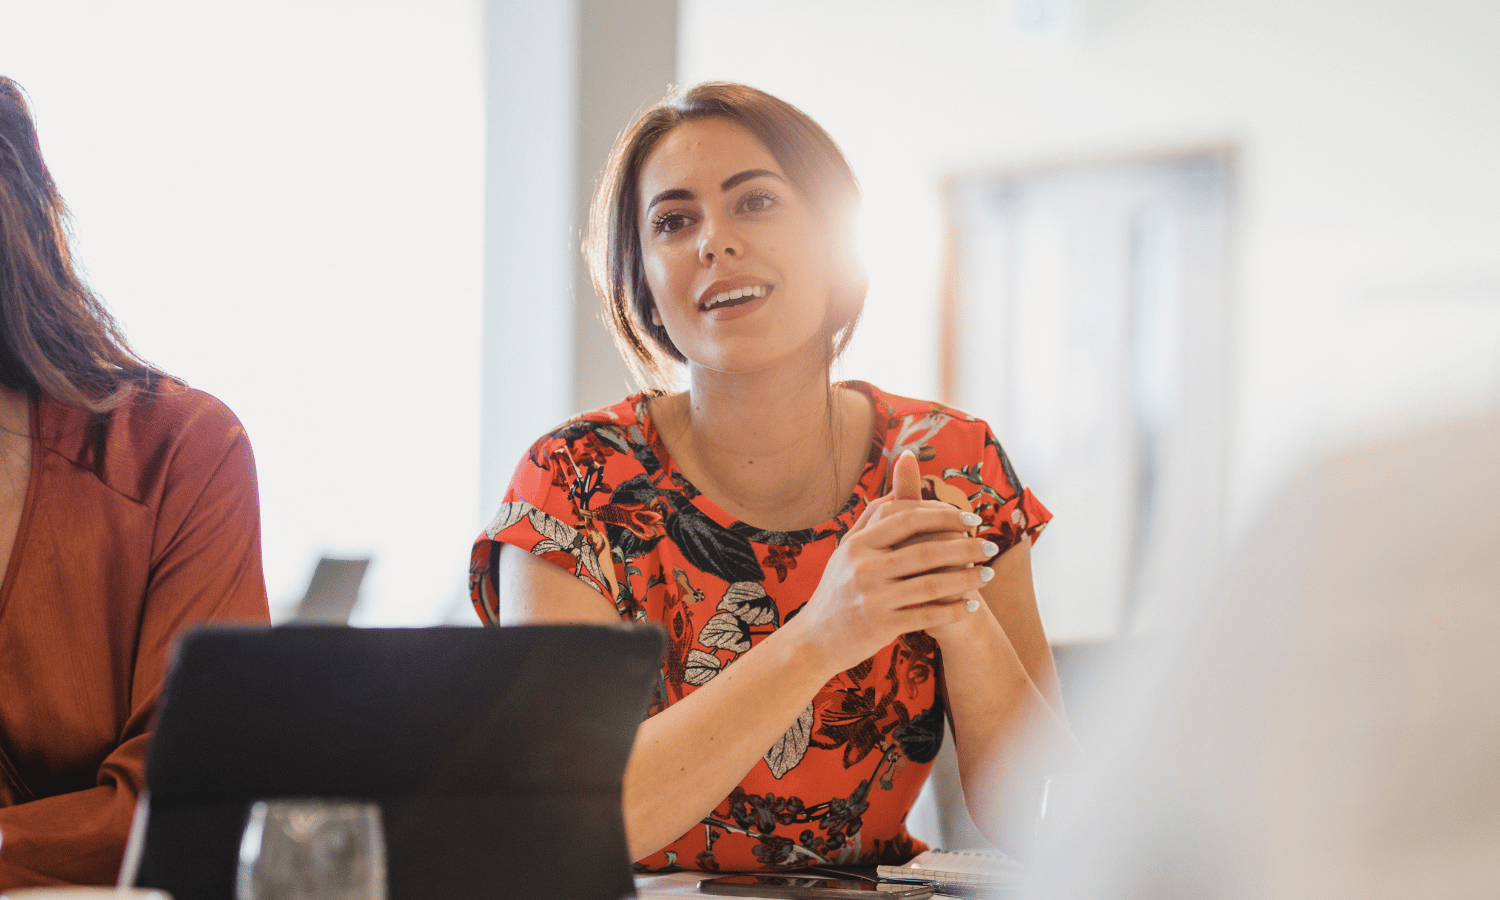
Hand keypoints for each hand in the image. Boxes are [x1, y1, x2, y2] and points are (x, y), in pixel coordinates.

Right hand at [783, 451, 994, 674]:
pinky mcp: (880, 625)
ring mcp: (872, 597)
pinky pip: (927, 615)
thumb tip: (901, 477)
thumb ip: (872, 516)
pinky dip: (954, 610)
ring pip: (931, 584)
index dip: (943, 515)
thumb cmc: (837, 590)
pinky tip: (973, 606)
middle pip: (925, 550)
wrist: (813, 640)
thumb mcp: (846, 550)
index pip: (907, 517)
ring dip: (967, 579)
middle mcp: (863, 567)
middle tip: (991, 545)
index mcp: (857, 543)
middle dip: (965, 547)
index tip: (971, 518)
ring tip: (989, 575)